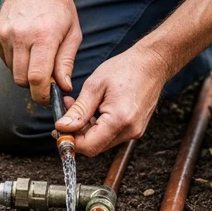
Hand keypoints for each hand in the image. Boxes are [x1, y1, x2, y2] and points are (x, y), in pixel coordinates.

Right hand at [0, 0, 80, 104]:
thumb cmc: (59, 6)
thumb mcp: (73, 32)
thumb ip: (66, 62)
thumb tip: (63, 87)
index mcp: (44, 36)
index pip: (38, 78)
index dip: (43, 95)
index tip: (50, 100)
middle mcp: (21, 36)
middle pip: (22, 80)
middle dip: (35, 87)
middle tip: (47, 82)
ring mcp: (6, 35)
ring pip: (13, 72)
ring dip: (26, 73)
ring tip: (39, 57)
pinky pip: (6, 61)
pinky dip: (17, 62)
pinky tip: (28, 47)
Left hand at [55, 46, 169, 156]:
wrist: (152, 64)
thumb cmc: (126, 69)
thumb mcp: (95, 86)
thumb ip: (78, 110)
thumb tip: (62, 127)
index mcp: (119, 120)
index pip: (89, 146)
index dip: (70, 140)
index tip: (59, 129)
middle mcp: (129, 131)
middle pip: (95, 146)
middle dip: (77, 132)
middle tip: (67, 111)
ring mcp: (134, 131)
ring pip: (102, 141)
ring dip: (86, 128)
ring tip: (79, 105)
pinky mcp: (135, 128)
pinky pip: (111, 134)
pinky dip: (98, 125)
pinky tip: (94, 108)